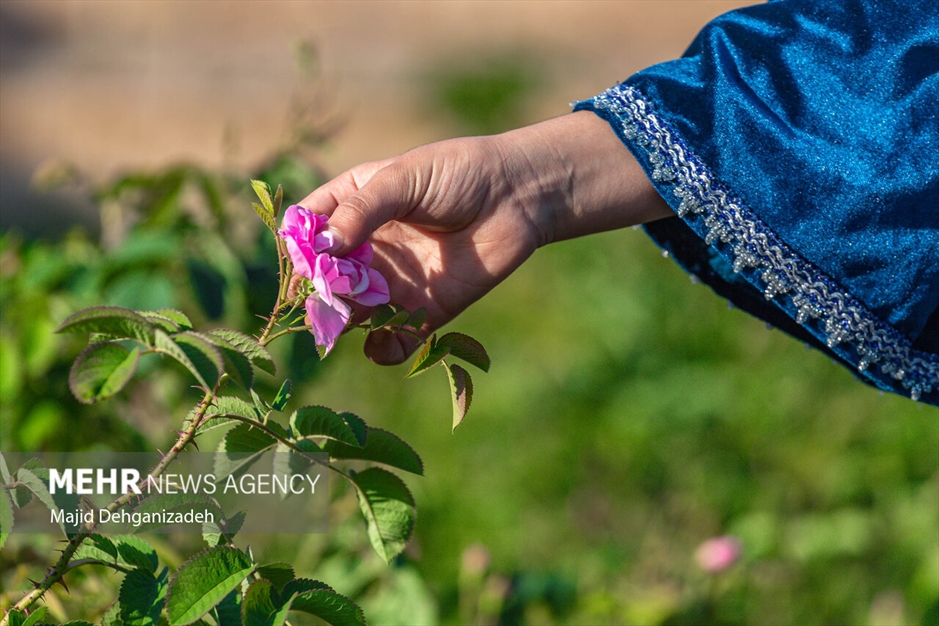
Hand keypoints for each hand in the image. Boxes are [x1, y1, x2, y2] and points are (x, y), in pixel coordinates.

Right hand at [299, 111, 670, 363]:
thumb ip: (361, 211)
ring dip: (345, 319)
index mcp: (352, 206)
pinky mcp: (423, 310)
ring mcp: (392, 281)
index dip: (299, 247)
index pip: (307, 231)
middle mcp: (366, 248)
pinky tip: (380, 342)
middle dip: (319, 290)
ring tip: (354, 312)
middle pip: (323, 278)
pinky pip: (392, 340)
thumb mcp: (402, 178)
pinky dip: (381, 349)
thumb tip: (323, 249)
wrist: (517, 196)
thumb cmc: (458, 173)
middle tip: (328, 292)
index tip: (304, 258)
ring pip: (351, 312)